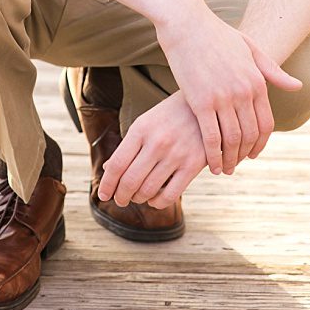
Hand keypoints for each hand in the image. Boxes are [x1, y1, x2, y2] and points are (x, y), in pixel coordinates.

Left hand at [98, 93, 206, 208]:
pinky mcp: (194, 165)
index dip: (107, 184)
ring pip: (148, 190)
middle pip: (130, 181)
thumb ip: (129, 146)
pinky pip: (170, 195)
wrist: (205, 106)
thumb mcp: (146, 123)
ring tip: (138, 197)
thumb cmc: (171, 115)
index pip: (117, 165)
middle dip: (121, 196)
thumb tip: (108, 170)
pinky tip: (155, 199)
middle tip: (120, 200)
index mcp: (142, 129)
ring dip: (138, 199)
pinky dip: (157, 203)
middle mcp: (158, 142)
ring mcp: (177, 154)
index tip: (104, 195)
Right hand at [151, 0, 303, 174]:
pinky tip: (210, 165)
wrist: (188, 23)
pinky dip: (213, 155)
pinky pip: (211, 137)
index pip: (267, 122)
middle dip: (245, 155)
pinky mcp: (202, 102)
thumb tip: (298, 86)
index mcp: (258, 80)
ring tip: (224, 170)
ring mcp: (224, 97)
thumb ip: (273, 72)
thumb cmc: (217, 35)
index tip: (252, 154)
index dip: (261, 143)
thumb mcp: (251, 50)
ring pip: (233, 139)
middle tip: (237, 166)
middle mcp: (245, 91)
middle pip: (251, 135)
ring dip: (230, 160)